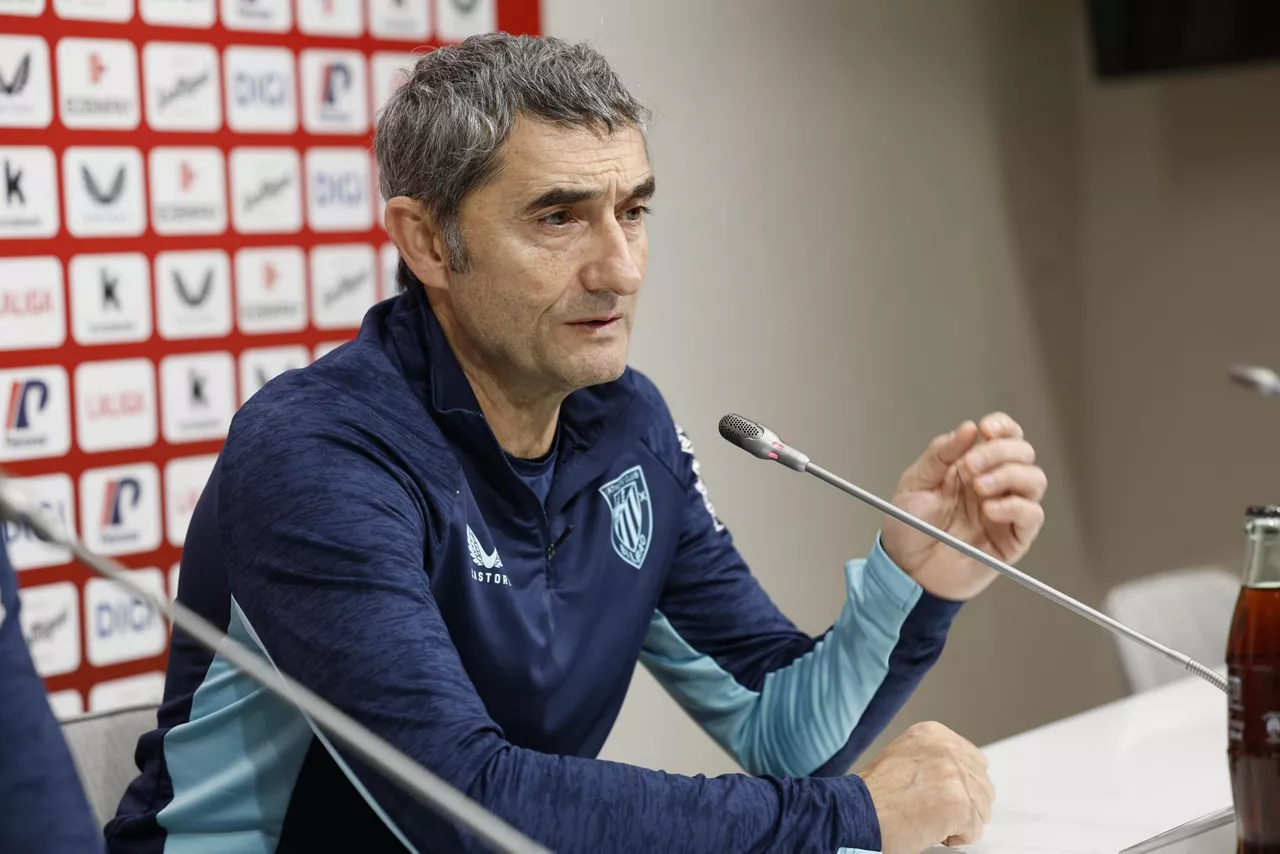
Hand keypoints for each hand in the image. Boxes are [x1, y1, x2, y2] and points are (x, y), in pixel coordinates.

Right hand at [857, 721, 994, 852]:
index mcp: (933, 734)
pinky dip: (956, 838)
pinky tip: (930, 829)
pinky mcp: (959, 803)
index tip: (944, 795)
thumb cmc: (873, 794)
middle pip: (982, 785)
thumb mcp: (903, 756)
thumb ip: (935, 759)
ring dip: (960, 821)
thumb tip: (962, 776)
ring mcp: (955, 775)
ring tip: (928, 818)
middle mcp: (947, 749)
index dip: (962, 785)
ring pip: (982, 808)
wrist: (856, 813)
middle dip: (964, 803)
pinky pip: (974, 830)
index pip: (975, 760)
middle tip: (933, 810)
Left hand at [880, 413, 1045, 600]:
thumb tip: (967, 429)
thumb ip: (940, 454)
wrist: (906, 570)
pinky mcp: (1013, 538)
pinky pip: (1032, 515)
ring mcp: (1006, 511)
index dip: (1003, 426)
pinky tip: (989, 510)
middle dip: (1000, 452)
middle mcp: (994, 485)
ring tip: (980, 488)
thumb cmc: (909, 528)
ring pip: (1035, 479)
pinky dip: (1015, 507)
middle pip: (1023, 453)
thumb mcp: (915, 483)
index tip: (986, 428)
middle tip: (972, 467)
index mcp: (972, 467)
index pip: (1004, 436)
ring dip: (1010, 475)